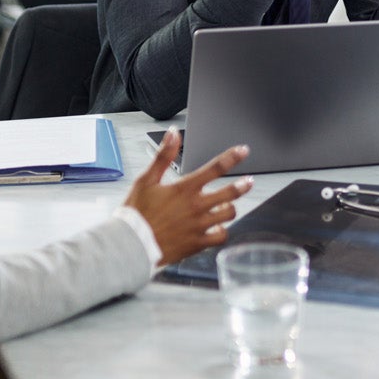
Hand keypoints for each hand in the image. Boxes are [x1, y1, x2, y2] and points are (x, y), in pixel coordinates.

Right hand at [124, 129, 252, 265]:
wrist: (131, 244)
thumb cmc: (136, 212)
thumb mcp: (146, 180)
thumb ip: (163, 156)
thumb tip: (173, 134)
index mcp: (185, 189)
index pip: (215, 168)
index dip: (232, 157)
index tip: (243, 151)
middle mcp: (196, 206)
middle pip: (230, 193)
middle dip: (242, 186)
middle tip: (248, 182)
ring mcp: (199, 226)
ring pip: (229, 214)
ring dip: (231, 208)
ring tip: (228, 205)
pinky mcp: (197, 243)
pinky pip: (220, 237)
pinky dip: (222, 231)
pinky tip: (218, 227)